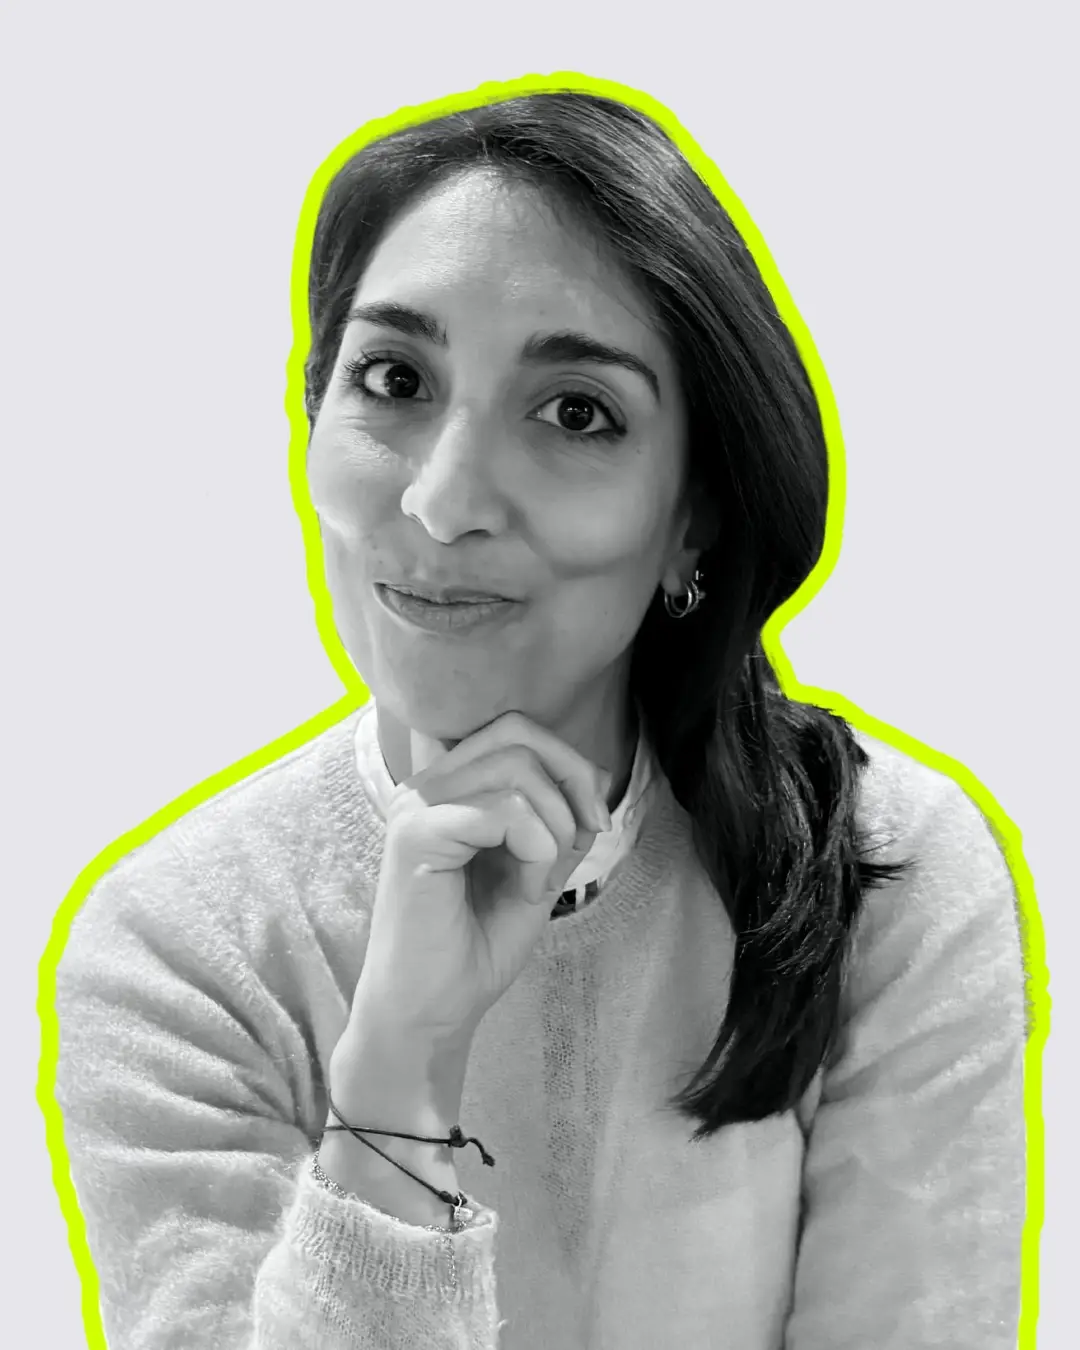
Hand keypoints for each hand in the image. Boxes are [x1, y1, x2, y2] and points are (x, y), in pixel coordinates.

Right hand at [347, 711, 611, 1053]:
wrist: (429, 1012)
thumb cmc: (473, 947)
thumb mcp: (535, 871)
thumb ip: (558, 822)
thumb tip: (594, 778)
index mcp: (448, 787)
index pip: (515, 729)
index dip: (568, 761)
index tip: (593, 820)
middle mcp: (425, 785)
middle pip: (517, 731)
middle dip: (572, 777)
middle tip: (586, 834)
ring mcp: (416, 806)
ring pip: (516, 767)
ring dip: (555, 823)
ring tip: (542, 878)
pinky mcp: (416, 835)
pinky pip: (504, 811)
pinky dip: (536, 849)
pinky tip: (526, 890)